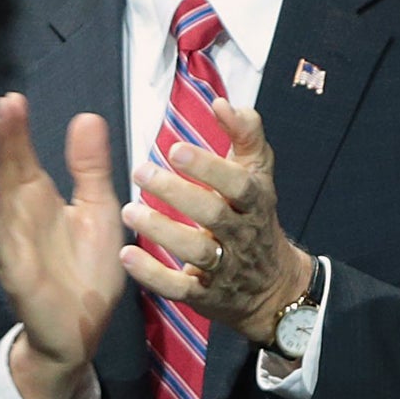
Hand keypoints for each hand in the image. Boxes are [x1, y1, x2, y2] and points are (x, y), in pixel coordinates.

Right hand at [0, 95, 127, 398]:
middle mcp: (21, 214)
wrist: (83, 328)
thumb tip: (86, 117)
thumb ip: (90, 168)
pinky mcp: (14, 266)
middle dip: (3, 138)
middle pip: (6, 169)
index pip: (22, 157)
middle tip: (2, 104)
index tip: (12, 99)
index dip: (16, 131)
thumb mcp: (98, 209)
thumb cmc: (87, 270)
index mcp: (40, 199)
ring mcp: (13, 239)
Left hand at [120, 99, 313, 342]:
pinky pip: (180, 288)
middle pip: (213, 215)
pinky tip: (126, 256)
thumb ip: (245, 134)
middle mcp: (242, 235)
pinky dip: (153, 275)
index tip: (174, 148)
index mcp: (255, 201)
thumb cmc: (254, 217)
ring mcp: (226, 268)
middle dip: (177, 193)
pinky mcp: (206, 296)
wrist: (273, 287)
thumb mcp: (258, 174)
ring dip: (161, 231)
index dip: (209, 167)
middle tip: (140, 171)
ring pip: (196, 251)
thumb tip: (224, 102)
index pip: (237, 183)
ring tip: (129, 210)